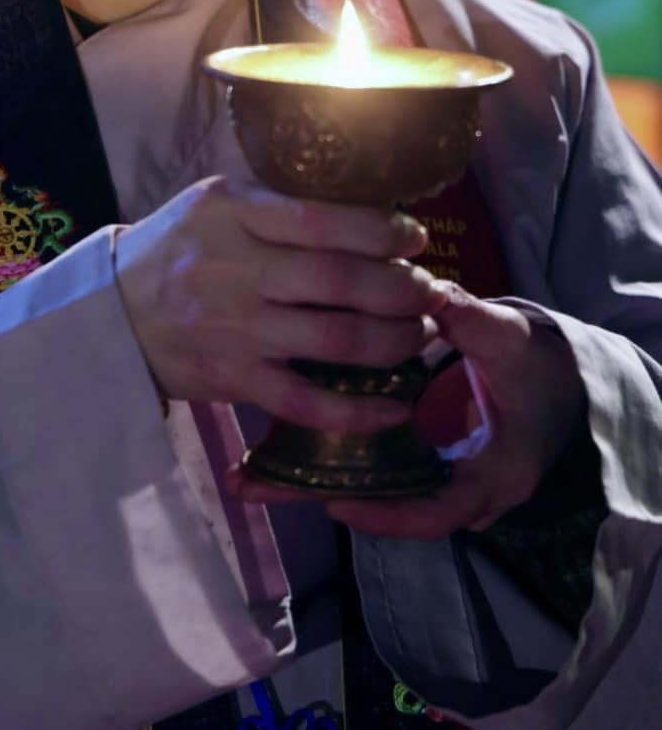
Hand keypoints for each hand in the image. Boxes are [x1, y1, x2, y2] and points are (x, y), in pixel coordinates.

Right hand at [114, 175, 441, 439]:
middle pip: (341, 282)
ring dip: (394, 341)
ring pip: (336, 341)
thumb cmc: (177, 247)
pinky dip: (358, 410)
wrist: (110, 313)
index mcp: (232, 213)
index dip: (382, 229)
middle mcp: (236, 269)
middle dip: (403, 289)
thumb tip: (368, 205)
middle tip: (432, 291)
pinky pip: (307, 402)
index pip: (321, 218)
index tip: (415, 236)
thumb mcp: (215, 202)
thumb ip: (279, 203)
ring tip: (420, 334)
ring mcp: (236, 329)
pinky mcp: (234, 380)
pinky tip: (394, 406)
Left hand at [229, 285, 586, 539]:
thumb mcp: (512, 345)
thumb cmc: (538, 367)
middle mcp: (463, 491)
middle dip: (320, 500)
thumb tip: (430, 293)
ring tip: (245, 479)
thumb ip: (473, 324)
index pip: (436, 514)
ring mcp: (438, 479)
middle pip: (388, 512)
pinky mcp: (420, 460)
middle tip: (254, 490)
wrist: (560, 381)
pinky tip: (278, 451)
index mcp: (494, 474)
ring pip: (374, 494)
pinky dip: (332, 463)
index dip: (387, 514)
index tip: (336, 501)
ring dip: (315, 484)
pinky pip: (375, 473)